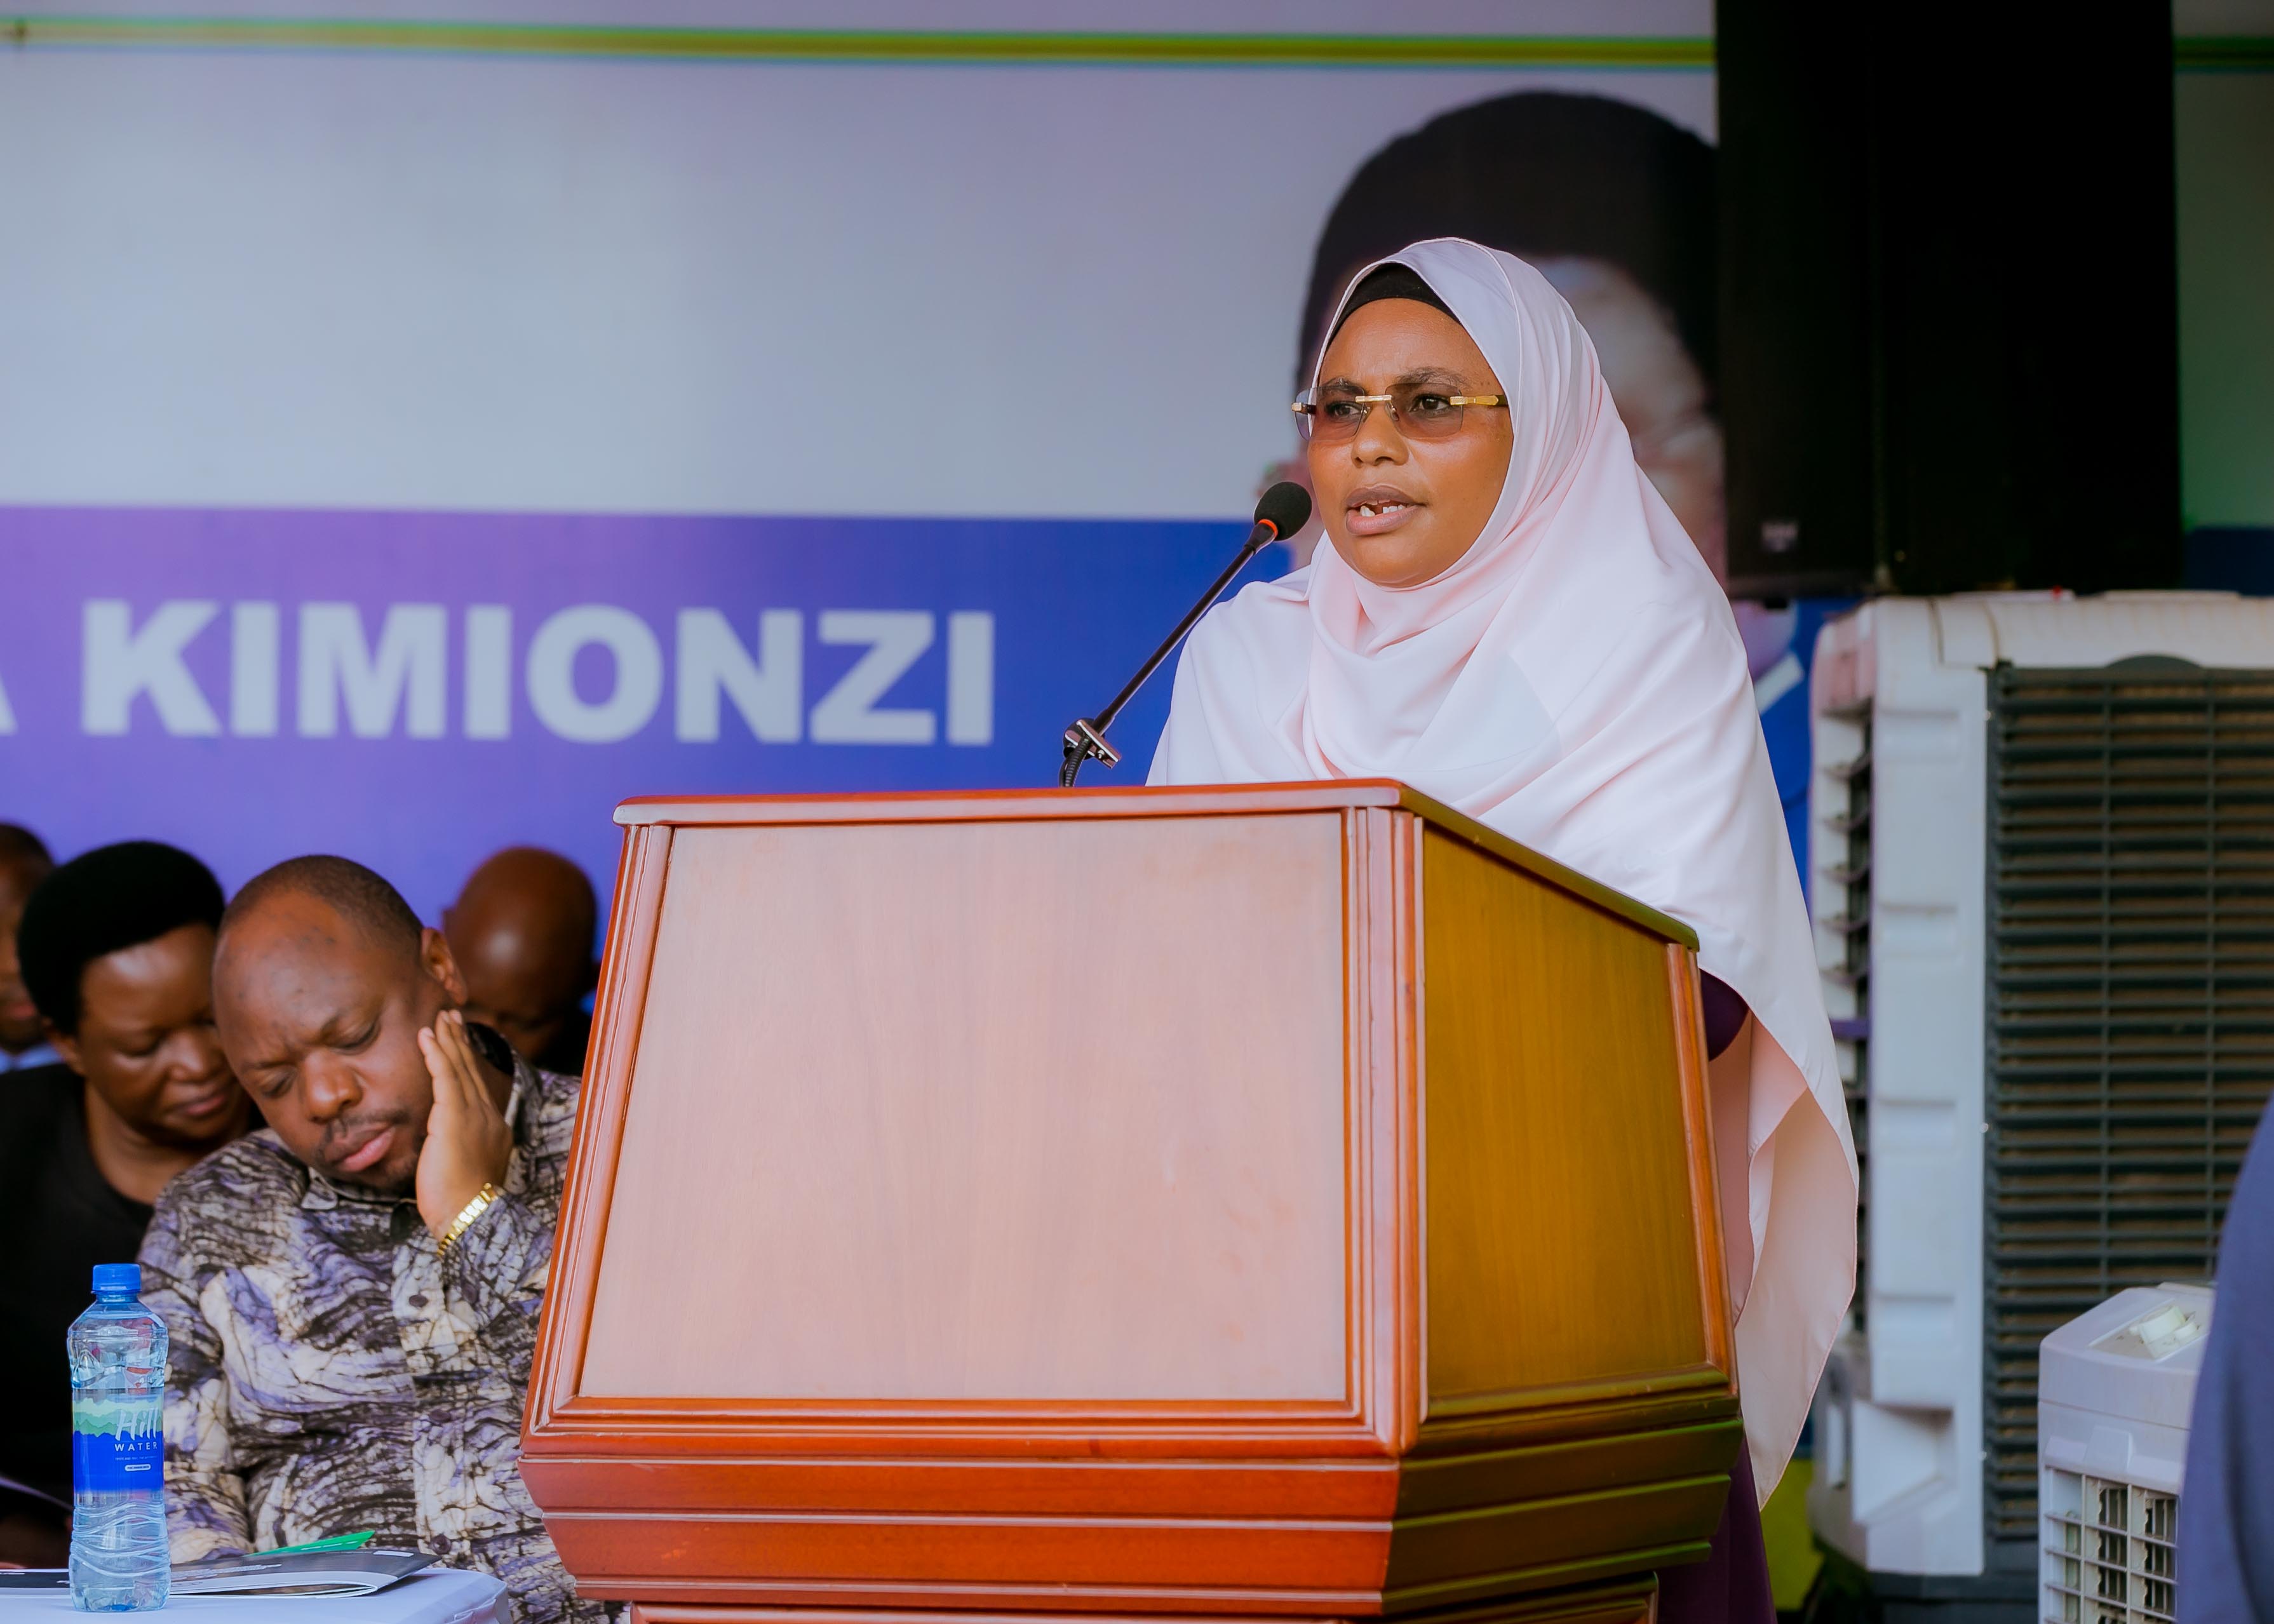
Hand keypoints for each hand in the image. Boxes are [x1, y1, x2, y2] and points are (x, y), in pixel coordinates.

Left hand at [415, 1009, 513, 1238]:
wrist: (471, 1214)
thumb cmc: (463, 1203)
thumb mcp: (464, 1171)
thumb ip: (457, 1150)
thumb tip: (443, 1146)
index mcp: (492, 1127)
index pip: (477, 1085)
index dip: (468, 1060)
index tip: (459, 1041)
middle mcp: (487, 1115)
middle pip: (471, 1069)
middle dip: (460, 1041)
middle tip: (451, 1016)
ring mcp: (473, 1114)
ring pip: (459, 1067)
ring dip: (448, 1039)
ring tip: (439, 1018)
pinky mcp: (454, 1116)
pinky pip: (444, 1076)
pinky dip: (436, 1053)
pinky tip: (426, 1035)